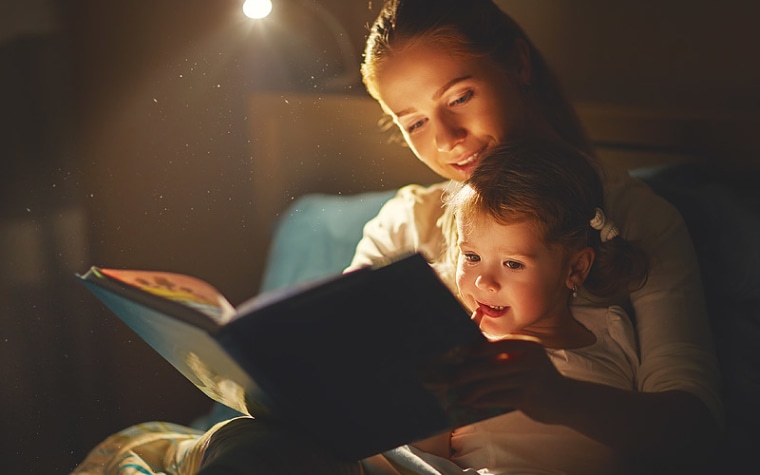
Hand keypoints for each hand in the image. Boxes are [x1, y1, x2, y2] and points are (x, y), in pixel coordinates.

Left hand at [452, 336, 569, 423]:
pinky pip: (497, 398)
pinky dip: (481, 401)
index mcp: (525, 344)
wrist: (568, 400)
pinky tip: (471, 403)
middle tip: (447, 378)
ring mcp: (530, 377)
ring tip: (457, 395)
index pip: (491, 343)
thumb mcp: (525, 359)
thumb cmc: (538, 377)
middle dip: (465, 372)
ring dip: (470, 390)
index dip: (469, 349)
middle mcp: (529, 357)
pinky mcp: (529, 397)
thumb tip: (467, 351)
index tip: (451, 355)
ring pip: (491, 383)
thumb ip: (502, 353)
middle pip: (488, 364)